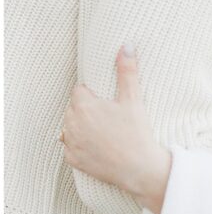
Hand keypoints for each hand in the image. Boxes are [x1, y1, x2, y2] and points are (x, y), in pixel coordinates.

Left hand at [62, 47, 170, 213]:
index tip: (109, 104)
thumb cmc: (136, 132)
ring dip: (81, 126)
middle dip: (87, 109)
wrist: (139, 168)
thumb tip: (127, 45)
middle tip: (109, 117)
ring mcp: (71, 143)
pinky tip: (98, 146)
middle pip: (74, 108)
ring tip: (104, 131)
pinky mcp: (73, 160)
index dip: (94, 95)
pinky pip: (71, 147)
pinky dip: (81, 145)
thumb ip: (127, 70)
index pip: (80, 91)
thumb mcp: (133, 99)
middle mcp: (71, 123)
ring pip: (70, 126)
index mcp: (83, 105)